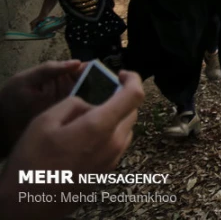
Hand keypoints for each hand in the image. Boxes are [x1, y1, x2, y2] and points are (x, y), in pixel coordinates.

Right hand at [0, 71, 143, 218]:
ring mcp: (112, 159)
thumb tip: (88, 103)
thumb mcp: (45, 121)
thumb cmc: (32, 163)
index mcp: (100, 126)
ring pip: (126, 128)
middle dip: (121, 98)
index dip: (133, 79)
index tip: (122, 74)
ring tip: (87, 118)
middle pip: (132, 111)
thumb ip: (73, 103)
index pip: (134, 95)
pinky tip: (85, 137)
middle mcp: (113, 143)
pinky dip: (110, 133)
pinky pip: (117, 144)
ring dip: (115, 117)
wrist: (28, 203)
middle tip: (100, 95)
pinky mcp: (107, 171)